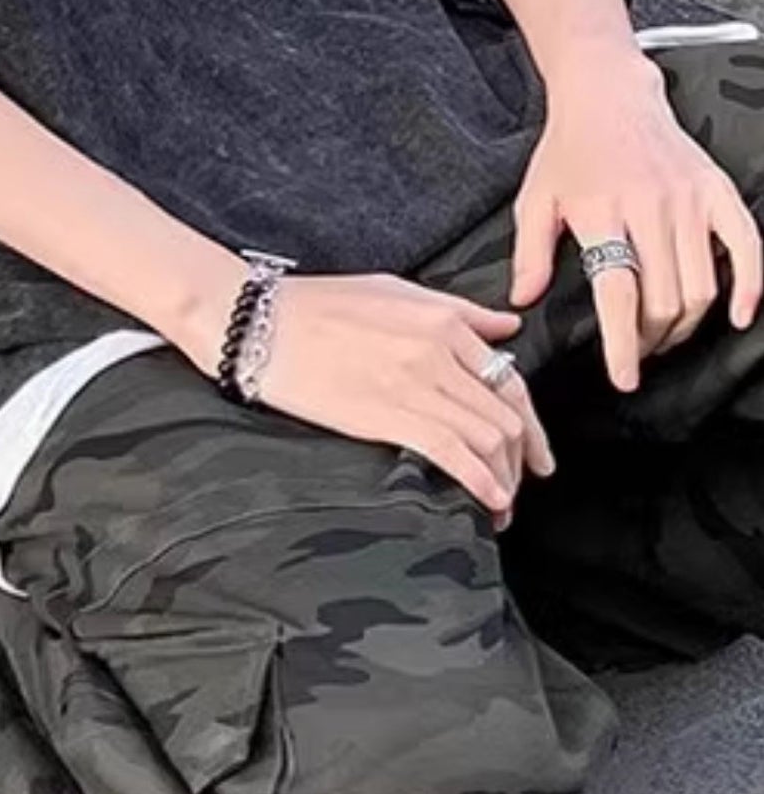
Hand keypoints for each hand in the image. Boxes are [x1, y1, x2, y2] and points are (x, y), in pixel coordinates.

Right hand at [248, 274, 555, 525]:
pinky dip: (481, 482)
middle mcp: (439, 351)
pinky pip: (454, 453)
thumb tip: (506, 328)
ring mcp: (416, 383)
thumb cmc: (317, 304)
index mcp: (442, 319)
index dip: (531, 422)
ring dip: (505, 478)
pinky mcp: (388, 415)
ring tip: (501, 504)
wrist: (258, 323)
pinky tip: (488, 503)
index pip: (508, 377)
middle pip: (508, 413)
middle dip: (524, 458)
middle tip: (524, 484)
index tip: (534, 450)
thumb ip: (457, 310)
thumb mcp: (394, 290)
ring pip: (490, 437)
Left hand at [510, 50, 763, 392]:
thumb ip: (531, 254)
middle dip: (650, 339)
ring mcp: (688, 198)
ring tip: (664, 332)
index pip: (619, 293)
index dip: (623, 344)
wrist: (607, 94)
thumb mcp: (535, 199)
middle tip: (636, 348)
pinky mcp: (715, 190)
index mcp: (601, 211)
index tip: (625, 377)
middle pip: (664, 299)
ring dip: (685, 324)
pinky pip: (746, 246)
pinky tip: (737, 314)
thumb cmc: (569, 149)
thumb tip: (524, 301)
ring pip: (701, 285)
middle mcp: (649, 205)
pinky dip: (748, 287)